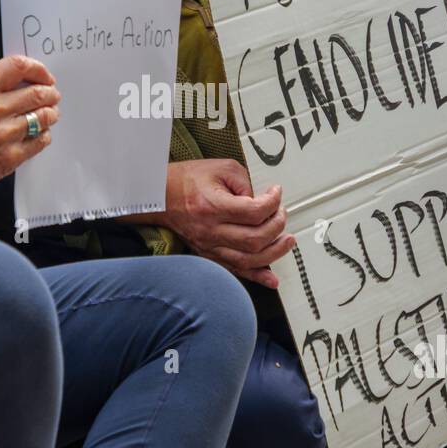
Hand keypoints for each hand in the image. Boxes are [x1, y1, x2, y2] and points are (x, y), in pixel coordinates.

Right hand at [0, 55, 60, 201]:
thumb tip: (23, 82)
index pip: (17, 66)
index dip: (38, 69)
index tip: (45, 77)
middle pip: (38, 93)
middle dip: (51, 94)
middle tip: (52, 96)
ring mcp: (3, 135)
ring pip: (45, 117)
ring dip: (51, 114)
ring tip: (49, 115)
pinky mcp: (11, 157)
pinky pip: (41, 140)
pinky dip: (44, 135)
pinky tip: (37, 134)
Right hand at [163, 159, 294, 287]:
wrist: (160, 196)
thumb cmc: (187, 181)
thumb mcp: (221, 168)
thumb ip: (245, 182)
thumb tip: (262, 200)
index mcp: (214, 206)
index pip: (255, 212)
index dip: (273, 202)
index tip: (276, 193)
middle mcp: (212, 230)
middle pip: (256, 238)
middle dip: (277, 226)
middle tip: (281, 213)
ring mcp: (210, 246)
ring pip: (249, 259)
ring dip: (274, 252)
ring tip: (287, 241)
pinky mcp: (210, 255)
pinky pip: (236, 271)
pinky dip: (257, 277)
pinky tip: (271, 279)